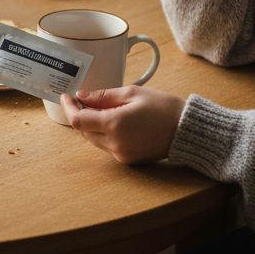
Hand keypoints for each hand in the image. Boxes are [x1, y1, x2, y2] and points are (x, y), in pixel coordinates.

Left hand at [59, 86, 185, 164]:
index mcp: (114, 124)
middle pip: (84, 131)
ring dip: (91, 125)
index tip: (67, 96)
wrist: (187, 130)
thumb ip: (103, 96)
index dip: (69, 107)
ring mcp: (121, 154)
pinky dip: (104, 133)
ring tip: (101, 108)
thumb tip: (82, 96)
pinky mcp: (127, 160)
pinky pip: (107, 146)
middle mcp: (115, 143)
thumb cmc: (163, 108)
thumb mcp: (132, 93)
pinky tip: (113, 120)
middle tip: (84, 99)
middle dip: (80, 114)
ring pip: (94, 139)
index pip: (78, 120)